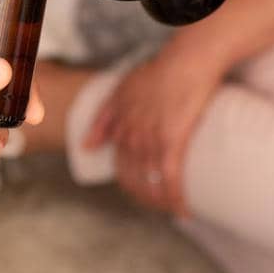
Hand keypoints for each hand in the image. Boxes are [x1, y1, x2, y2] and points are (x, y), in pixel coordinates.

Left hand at [85, 33, 226, 216]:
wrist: (186, 60)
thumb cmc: (160, 72)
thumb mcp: (123, 91)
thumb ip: (104, 118)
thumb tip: (87, 146)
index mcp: (120, 126)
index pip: (119, 166)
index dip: (132, 184)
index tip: (146, 193)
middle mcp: (131, 135)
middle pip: (132, 179)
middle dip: (146, 198)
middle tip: (163, 207)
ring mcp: (150, 139)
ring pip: (151, 183)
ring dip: (162, 203)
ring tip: (175, 211)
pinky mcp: (172, 140)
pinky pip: (171, 178)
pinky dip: (176, 198)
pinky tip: (184, 211)